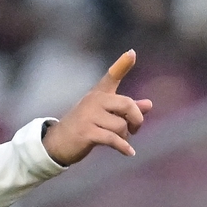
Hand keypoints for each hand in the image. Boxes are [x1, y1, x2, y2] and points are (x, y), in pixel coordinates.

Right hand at [42, 50, 151, 165]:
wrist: (57, 143)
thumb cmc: (85, 126)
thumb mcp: (106, 115)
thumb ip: (128, 110)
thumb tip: (149, 104)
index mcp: (99, 94)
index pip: (111, 76)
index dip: (122, 65)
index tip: (132, 53)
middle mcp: (94, 101)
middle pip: (127, 104)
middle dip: (136, 119)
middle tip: (135, 129)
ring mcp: (89, 116)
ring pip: (121, 125)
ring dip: (125, 136)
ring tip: (121, 140)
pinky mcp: (87, 132)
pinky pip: (113, 139)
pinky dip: (124, 147)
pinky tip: (129, 153)